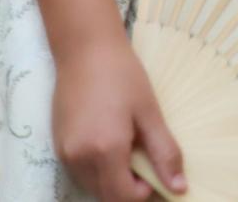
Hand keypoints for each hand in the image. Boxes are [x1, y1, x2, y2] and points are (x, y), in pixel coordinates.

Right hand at [52, 36, 184, 199]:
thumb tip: (179, 187)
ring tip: (130, 149)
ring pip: (92, 186)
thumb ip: (164, 153)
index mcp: (105, 151)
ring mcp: (64, 154)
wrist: (85, 51)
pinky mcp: (57, 147)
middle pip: (106, 196)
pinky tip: (111, 144)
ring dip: (113, 181)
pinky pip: (80, 173)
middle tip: (147, 163)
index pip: (123, 197)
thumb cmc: (123, 76)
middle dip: (129, 189)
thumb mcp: (150, 113)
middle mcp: (79, 159)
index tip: (157, 174)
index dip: (144, 193)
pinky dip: (98, 170)